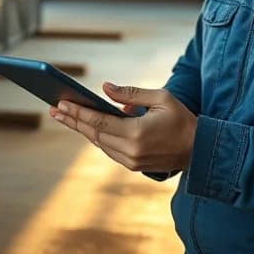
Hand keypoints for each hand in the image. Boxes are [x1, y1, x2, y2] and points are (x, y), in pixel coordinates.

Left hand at [48, 83, 196, 172]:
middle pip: (94, 133)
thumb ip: (131, 93)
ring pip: (99, 142)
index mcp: (137, 133)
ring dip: (82, 129)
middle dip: (73, 120)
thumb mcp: (161, 98)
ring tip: (65, 116)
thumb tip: (104, 88)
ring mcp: (131, 161)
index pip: (99, 121)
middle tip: (53, 109)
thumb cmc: (182, 119)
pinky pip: (108, 149)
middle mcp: (131, 150)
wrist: (200, 150)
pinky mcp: (133, 166)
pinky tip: (85, 126)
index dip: (78, 112)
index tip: (60, 104)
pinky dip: (96, 136)